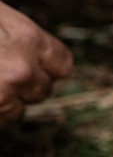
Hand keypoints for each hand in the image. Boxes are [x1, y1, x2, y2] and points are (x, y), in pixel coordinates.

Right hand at [0, 1, 72, 123]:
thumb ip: (20, 37)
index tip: (33, 66)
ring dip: (5, 102)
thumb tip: (37, 57)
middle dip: (24, 86)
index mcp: (28, 38)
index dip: (47, 68)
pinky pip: (1, 120)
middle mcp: (23, 69)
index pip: (63, 65)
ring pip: (19, 110)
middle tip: (1, 72)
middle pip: (43, 90)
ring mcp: (5, 92)